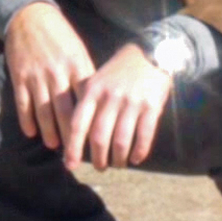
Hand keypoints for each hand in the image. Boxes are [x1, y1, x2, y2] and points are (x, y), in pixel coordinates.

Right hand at [3, 2, 95, 150]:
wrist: (30, 16)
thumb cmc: (60, 35)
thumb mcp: (79, 50)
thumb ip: (86, 75)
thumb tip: (96, 102)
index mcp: (77, 66)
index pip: (87, 101)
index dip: (91, 122)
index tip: (96, 139)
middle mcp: (58, 73)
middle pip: (67, 111)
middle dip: (72, 135)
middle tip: (76, 153)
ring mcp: (37, 76)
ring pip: (44, 111)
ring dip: (50, 131)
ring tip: (55, 146)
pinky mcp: (20, 76)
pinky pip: (24, 103)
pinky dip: (27, 120)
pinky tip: (31, 133)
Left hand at [63, 44, 172, 169]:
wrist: (151, 53)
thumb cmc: (119, 70)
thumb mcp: (97, 80)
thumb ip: (86, 102)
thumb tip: (74, 134)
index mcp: (92, 91)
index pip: (78, 124)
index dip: (73, 148)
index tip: (69, 165)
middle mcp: (110, 98)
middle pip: (99, 137)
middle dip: (98, 158)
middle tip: (99, 167)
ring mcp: (132, 103)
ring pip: (120, 141)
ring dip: (118, 159)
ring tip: (117, 164)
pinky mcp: (152, 107)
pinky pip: (144, 136)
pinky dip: (139, 152)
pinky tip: (136, 159)